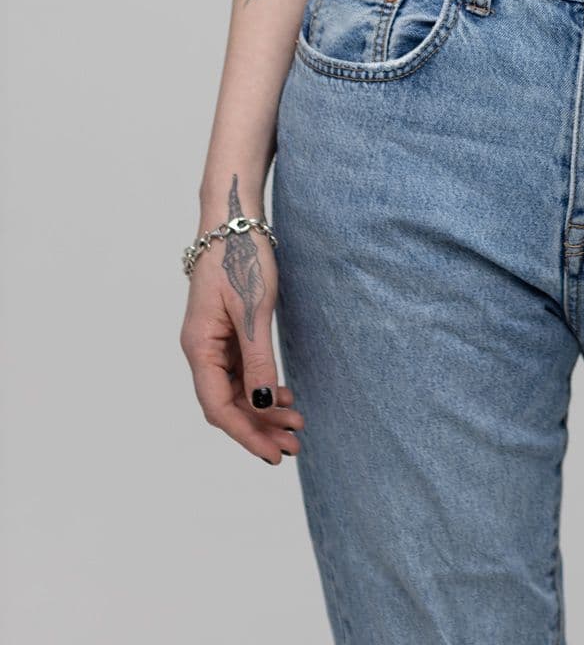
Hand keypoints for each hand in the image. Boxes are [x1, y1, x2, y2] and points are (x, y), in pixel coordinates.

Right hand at [180, 227, 305, 463]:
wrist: (236, 218)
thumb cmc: (242, 258)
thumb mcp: (255, 311)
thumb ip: (258, 360)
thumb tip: (261, 404)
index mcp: (199, 347)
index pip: (218, 407)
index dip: (246, 434)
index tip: (273, 454)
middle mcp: (201, 349)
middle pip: (228, 403)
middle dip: (260, 427)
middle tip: (295, 446)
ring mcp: (213, 341)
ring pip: (236, 389)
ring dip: (263, 409)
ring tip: (296, 424)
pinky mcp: (227, 331)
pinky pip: (241, 371)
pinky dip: (262, 386)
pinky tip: (283, 394)